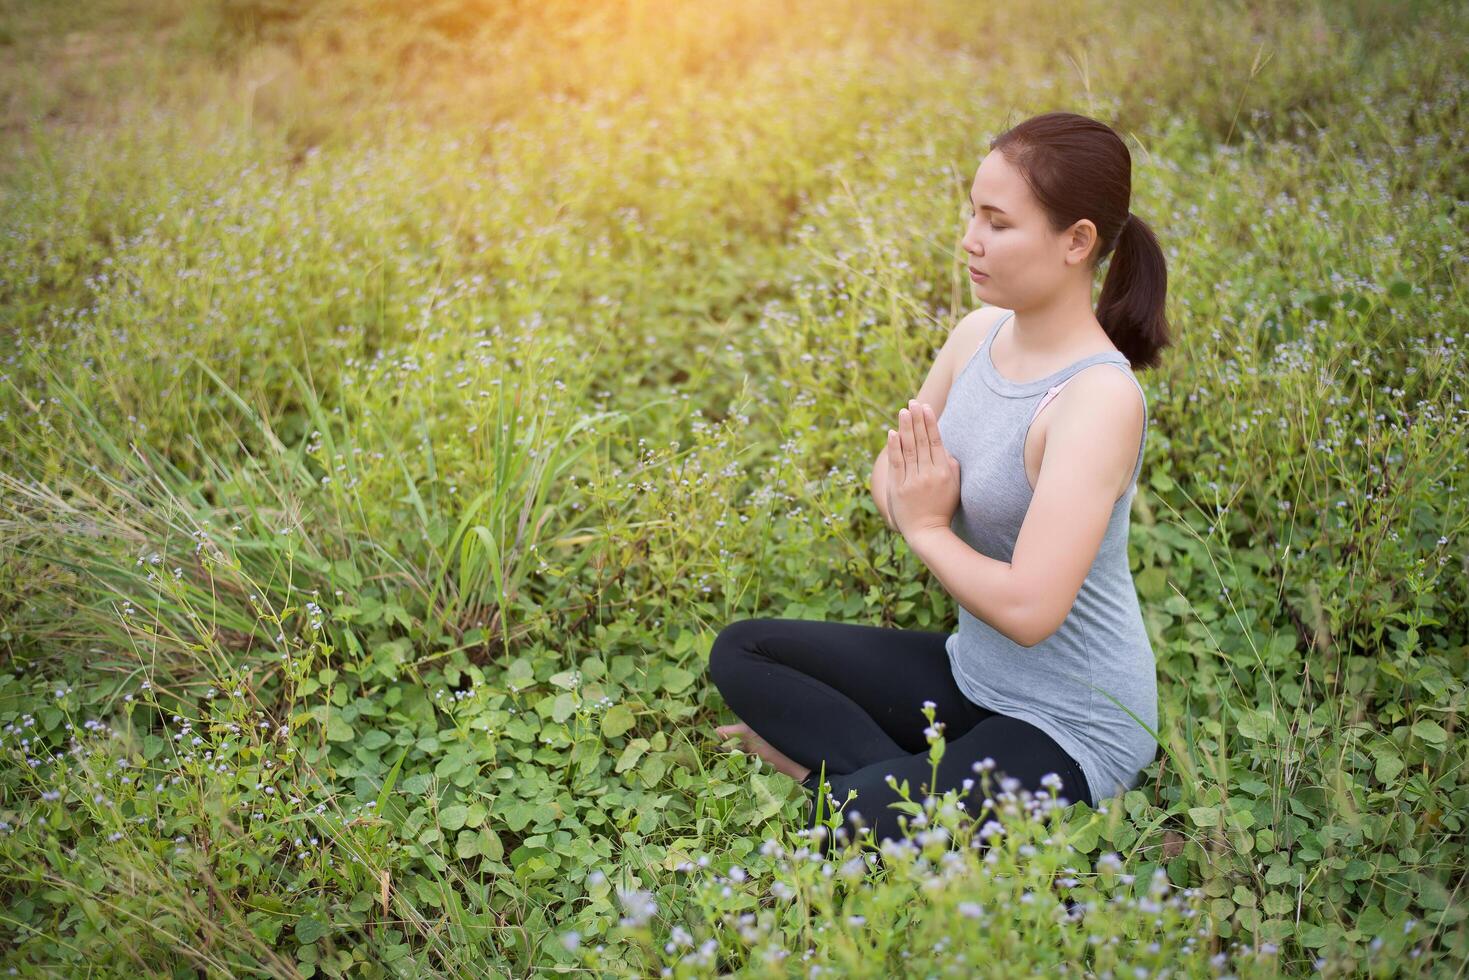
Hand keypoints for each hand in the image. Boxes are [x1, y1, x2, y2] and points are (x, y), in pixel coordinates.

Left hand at [887, 399, 960, 538]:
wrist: (927, 533)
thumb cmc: (943, 508)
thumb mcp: (954, 486)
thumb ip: (951, 465)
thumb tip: (943, 445)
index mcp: (944, 472)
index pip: (936, 442)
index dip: (930, 423)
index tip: (925, 407)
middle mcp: (928, 474)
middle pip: (921, 441)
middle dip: (916, 419)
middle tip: (913, 402)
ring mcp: (912, 481)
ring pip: (909, 449)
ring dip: (905, 428)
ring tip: (903, 411)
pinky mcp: (898, 488)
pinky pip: (896, 463)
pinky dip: (894, 447)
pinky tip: (892, 433)